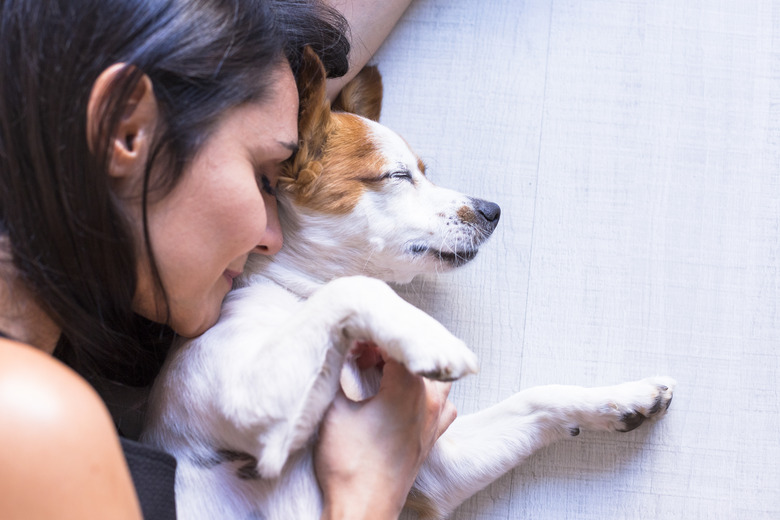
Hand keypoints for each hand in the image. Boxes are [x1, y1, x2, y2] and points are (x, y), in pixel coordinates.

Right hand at [315, 359, 455, 519]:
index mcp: (408, 388)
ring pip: (433, 377)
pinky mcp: (433, 437)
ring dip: (411, 369)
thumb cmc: (348, 464)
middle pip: (417, 356)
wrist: (363, 508)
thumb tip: (337, 353)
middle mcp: (429, 400)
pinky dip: (425, 393)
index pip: (396, 343)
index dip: (372, 338)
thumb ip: (338, 374)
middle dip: (390, 349)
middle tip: (361, 357)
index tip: (353, 344)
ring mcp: (435, 419)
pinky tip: (403, 398)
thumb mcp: (334, 411)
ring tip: (382, 373)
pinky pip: (440, 403)